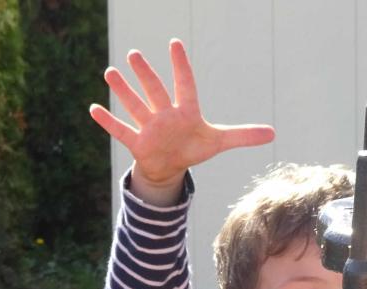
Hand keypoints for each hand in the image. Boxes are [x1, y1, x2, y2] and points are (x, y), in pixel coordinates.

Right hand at [89, 38, 273, 204]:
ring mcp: (150, 128)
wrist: (171, 166)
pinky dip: (108, 122)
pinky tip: (93, 108)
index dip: (181, 67)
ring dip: (123, 92)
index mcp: (186, 111)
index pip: (185, 85)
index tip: (175, 44)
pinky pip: (121, 131)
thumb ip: (243, 135)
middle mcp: (165, 115)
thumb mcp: (219, 142)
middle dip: (145, 75)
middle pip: (155, 92)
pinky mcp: (138, 143)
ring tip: (110, 72)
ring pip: (135, 107)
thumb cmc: (193, 147)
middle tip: (135, 54)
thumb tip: (273, 133)